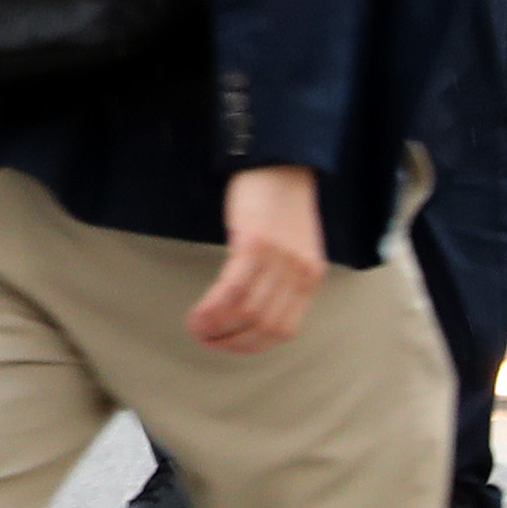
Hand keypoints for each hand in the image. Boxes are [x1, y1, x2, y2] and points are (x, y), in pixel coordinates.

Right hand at [190, 164, 324, 351]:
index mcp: (311, 278)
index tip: (227, 344)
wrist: (281, 162)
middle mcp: (299, 273)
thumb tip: (254, 311)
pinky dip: (213, 308)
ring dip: (217, 328)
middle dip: (230, 341)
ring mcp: (279, 259)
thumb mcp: (295, 248)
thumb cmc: (283, 204)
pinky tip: (197, 314)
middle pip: (264, 326)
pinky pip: (233, 287)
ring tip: (196, 328)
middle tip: (205, 340)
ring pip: (248, 312)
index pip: (284, 329)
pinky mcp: (255, 242)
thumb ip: (283, 278)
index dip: (251, 345)